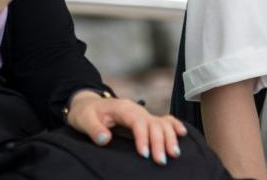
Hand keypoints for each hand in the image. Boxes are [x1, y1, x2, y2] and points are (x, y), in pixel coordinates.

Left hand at [65, 91, 187, 164]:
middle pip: (153, 123)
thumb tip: (105, 139)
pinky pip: (163, 120)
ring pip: (161, 123)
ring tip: (174, 153)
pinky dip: (173, 125)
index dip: (143, 137)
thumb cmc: (85, 113)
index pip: (138, 121)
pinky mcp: (144, 119)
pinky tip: (182, 133)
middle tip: (161, 161)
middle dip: (159, 142)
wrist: (87, 105)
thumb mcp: (83, 120)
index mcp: (123, 108)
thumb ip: (94, 129)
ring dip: (169, 137)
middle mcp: (136, 110)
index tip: (145, 154)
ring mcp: (142, 114)